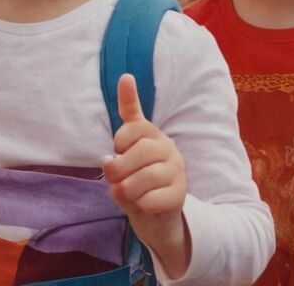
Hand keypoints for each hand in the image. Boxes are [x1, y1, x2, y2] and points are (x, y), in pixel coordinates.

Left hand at [102, 74, 189, 275]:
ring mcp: (177, 172)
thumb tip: (126, 77)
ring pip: (143, 179)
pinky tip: (143, 204)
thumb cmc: (135, 178)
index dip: (120, 140)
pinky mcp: (179, 196)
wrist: (154, 216)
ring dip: (126, 190)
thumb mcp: (124, 149)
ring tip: (127, 192)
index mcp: (153, 134)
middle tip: (114, 178)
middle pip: (139, 152)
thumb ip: (125, 117)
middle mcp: (169, 148)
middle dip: (118, 168)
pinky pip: (149, 200)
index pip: (134, 126)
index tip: (118, 148)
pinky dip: (138, 205)